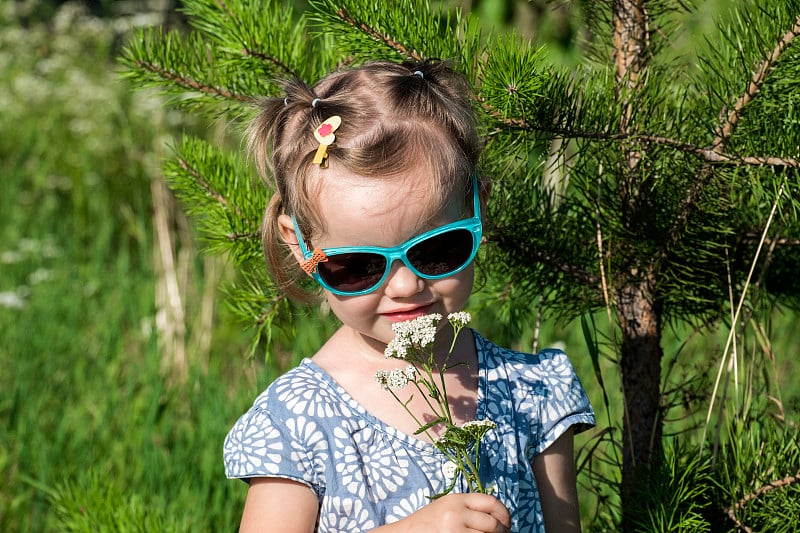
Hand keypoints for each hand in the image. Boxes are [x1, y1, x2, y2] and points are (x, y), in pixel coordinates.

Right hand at [384, 493, 510, 532]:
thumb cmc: (427, 523)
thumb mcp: (447, 507)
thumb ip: (468, 508)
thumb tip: (498, 519)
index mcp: (457, 499)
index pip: (491, 502)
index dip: (504, 514)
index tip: (507, 523)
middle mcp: (456, 513)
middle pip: (492, 523)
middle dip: (502, 532)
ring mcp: (454, 530)